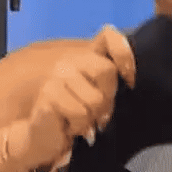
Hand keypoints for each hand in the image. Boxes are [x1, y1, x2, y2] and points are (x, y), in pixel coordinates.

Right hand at [8, 25, 135, 171]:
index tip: (130, 79)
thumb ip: (111, 82)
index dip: (125, 55)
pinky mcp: (48, 94)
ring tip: (80, 120)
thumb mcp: (97, 95)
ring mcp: (57, 76)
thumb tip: (130, 82)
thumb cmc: (72, 115)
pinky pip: (80, 113)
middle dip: (107, 98)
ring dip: (91, 117)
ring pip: (95, 99)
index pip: (110, 37)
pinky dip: (78, 125)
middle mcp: (70, 60)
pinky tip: (68, 125)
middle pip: (107, 71)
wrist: (41, 134)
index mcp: (86, 55)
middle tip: (97, 112)